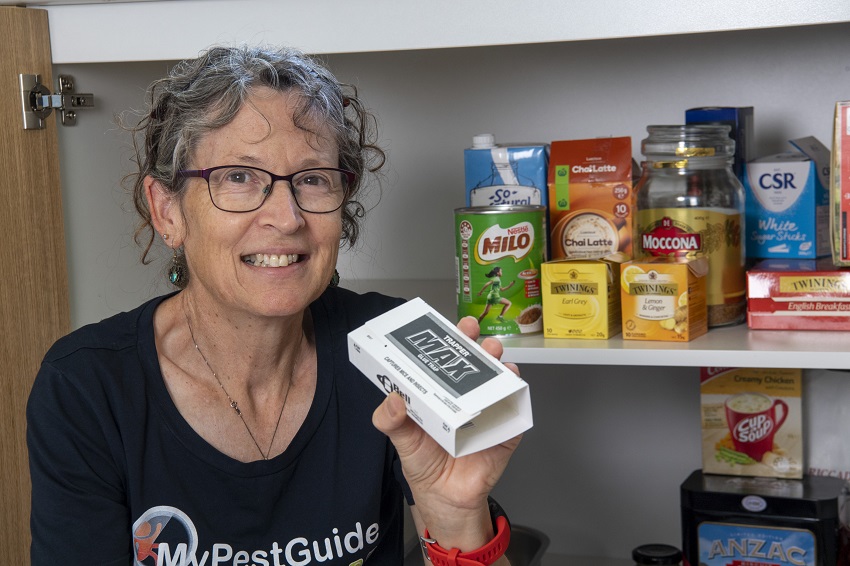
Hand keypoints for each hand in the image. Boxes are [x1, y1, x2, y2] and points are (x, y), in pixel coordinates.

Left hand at [372, 316, 521, 551]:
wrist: (446, 500)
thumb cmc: (425, 463)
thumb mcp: (401, 440)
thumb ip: (390, 420)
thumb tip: (392, 399)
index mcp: (441, 392)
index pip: (447, 360)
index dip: (450, 341)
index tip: (450, 327)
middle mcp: (466, 397)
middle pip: (476, 363)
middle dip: (478, 344)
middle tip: (475, 335)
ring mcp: (489, 411)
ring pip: (498, 380)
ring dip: (499, 364)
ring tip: (494, 355)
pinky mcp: (506, 430)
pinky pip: (515, 410)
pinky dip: (516, 395)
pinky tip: (512, 384)